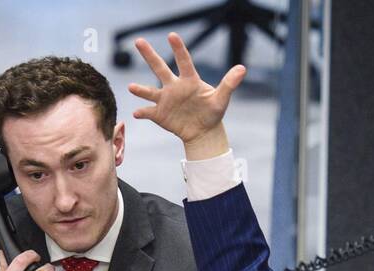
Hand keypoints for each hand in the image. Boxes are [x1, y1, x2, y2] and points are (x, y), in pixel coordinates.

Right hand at [128, 33, 244, 157]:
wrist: (202, 131)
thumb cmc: (213, 112)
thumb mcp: (222, 98)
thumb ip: (229, 83)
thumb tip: (242, 68)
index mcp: (189, 80)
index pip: (184, 61)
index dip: (178, 48)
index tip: (172, 35)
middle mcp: (174, 87)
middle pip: (160, 68)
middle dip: (149, 55)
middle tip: (138, 41)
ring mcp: (165, 100)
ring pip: (149, 92)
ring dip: (140, 90)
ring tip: (131, 87)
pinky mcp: (159, 114)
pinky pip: (148, 112)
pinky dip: (142, 113)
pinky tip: (136, 113)